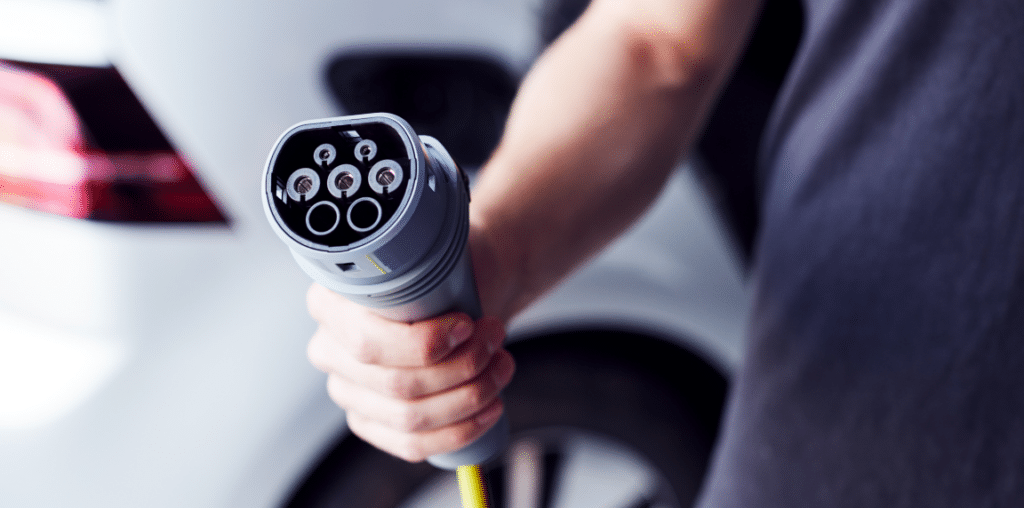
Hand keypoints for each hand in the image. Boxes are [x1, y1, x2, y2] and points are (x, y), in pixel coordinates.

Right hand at [305, 284, 514, 461]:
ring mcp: (347, 392)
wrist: (461, 291)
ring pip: (409, 418)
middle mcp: (329, 350)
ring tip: (502, 365)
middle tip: (495, 337)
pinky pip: (412, 445)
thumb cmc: (446, 273)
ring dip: (469, 396)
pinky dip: (460, 431)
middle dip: (462, 366)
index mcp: (330, 304)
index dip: (424, 344)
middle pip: (396, 384)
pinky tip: (491, 407)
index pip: (369, 343)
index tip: (467, 325)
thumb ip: (426, 264)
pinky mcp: (371, 422)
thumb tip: (438, 285)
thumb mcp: (436, 255)